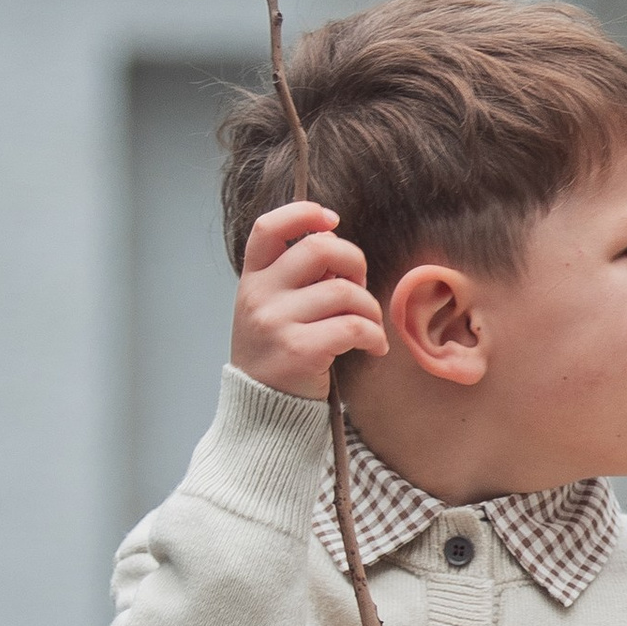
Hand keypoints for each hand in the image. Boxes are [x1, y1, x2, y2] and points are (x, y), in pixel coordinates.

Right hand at [231, 201, 384, 401]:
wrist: (263, 412)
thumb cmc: (277, 356)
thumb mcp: (270, 310)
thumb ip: (294, 278)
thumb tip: (334, 243)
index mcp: (252, 280)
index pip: (268, 228)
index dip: (303, 213)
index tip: (331, 220)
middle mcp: (259, 296)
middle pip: (319, 248)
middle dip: (354, 261)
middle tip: (359, 288)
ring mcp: (276, 322)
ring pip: (345, 291)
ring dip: (370, 308)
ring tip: (369, 326)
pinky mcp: (299, 350)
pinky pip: (354, 326)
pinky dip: (374, 336)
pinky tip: (373, 347)